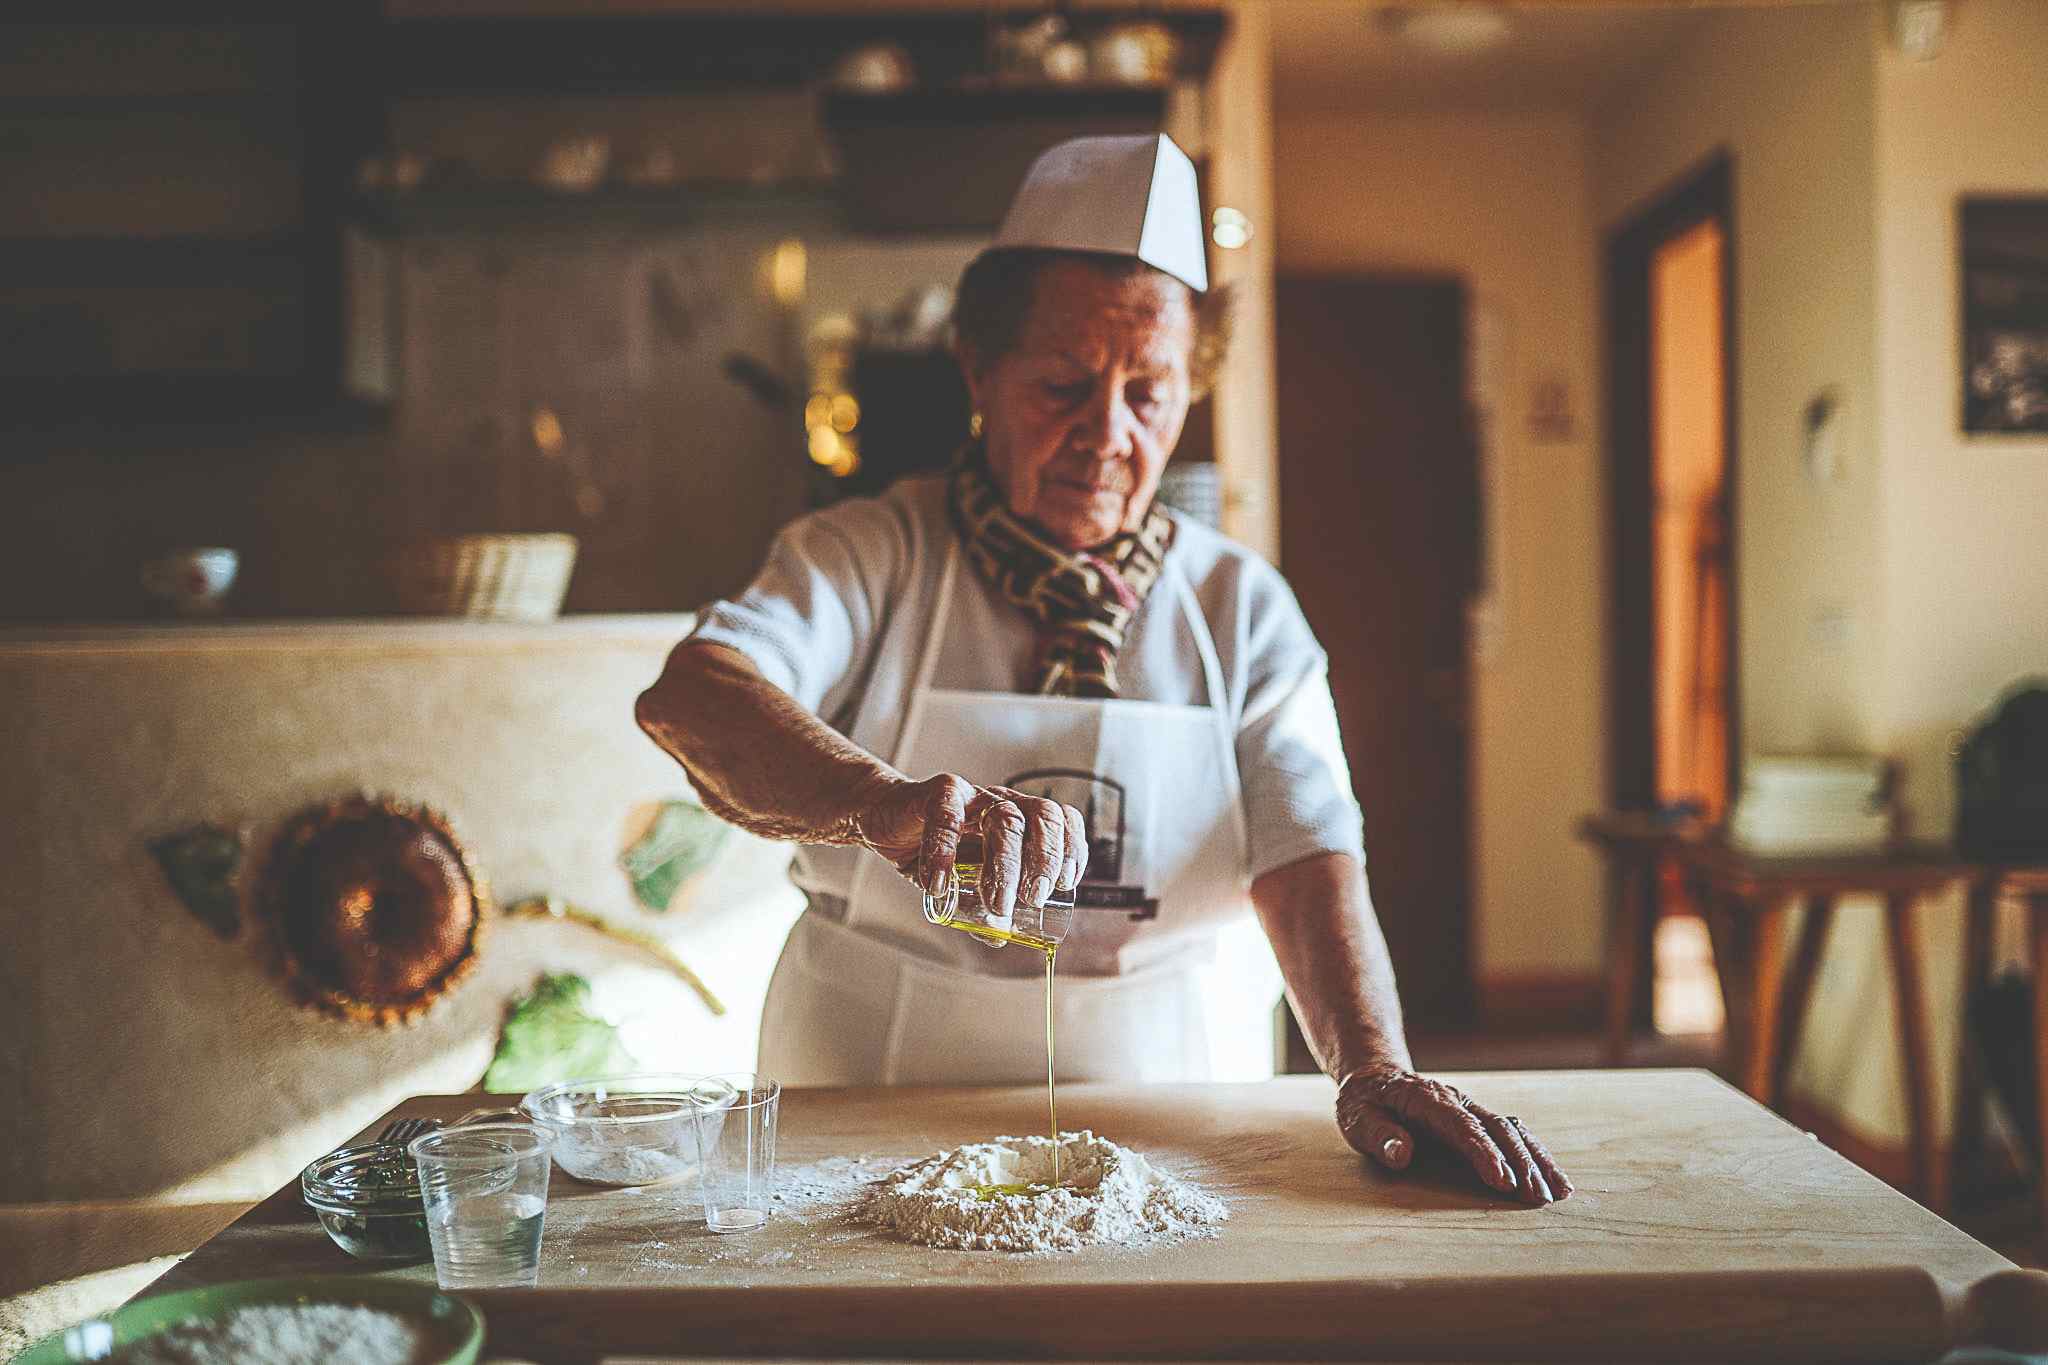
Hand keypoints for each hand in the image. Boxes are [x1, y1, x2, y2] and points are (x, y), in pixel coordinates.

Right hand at [853, 774, 1087, 925]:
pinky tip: (941, 886)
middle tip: (1034, 898)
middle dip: (1046, 859)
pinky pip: (946, 820)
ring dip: (1006, 864)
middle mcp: (1003, 802)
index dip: (1071, 849)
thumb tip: (1001, 937)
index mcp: (1020, 819)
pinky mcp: (938, 795)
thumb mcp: (963, 882)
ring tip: (997, 901)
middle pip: (1042, 817)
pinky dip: (945, 856)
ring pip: (1005, 819)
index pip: (1061, 821)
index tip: (1064, 883)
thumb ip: (981, 907)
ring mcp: (973, 796)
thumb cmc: (932, 846)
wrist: (886, 818)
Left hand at [1337, 1067, 1572, 1204]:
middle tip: (1537, 1198)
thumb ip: (1379, 1135)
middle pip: (1496, 1129)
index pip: (1461, 1127)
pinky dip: (1536, 1155)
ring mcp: (1471, 1110)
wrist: (1376, 1078)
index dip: (1484, 1153)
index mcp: (1427, 1100)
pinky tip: (1555, 1180)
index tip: (1503, 1182)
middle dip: (1520, 1163)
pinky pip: (1513, 1135)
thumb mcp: (1358, 1118)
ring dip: (1536, 1160)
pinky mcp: (1479, 1121)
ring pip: (1512, 1131)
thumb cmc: (1365, 1103)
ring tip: (1557, 1193)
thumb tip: (1402, 1153)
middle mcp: (1457, 1102)